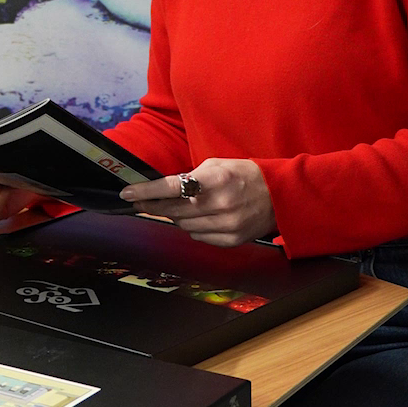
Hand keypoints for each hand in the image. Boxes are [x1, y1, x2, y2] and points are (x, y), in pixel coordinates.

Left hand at [119, 159, 275, 246]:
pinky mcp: (230, 240)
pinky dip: (193, 228)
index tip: (128, 194)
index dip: (146, 193)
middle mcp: (219, 205)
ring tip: (180, 207)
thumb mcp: (217, 165)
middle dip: (153, 206)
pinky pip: (199, 237)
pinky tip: (199, 218)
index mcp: (215, 180)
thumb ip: (190, 177)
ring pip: (183, 226)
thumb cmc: (245, 175)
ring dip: (176, 216)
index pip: (170, 188)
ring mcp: (226, 226)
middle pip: (172, 211)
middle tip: (139, 202)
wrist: (280, 195)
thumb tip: (163, 190)